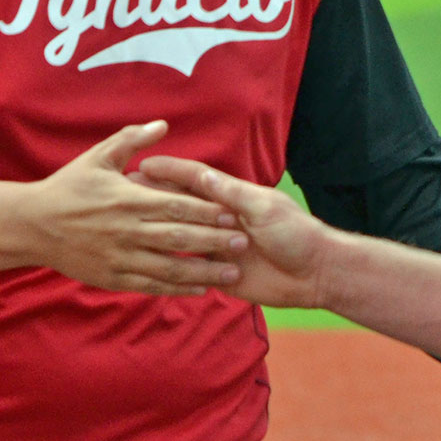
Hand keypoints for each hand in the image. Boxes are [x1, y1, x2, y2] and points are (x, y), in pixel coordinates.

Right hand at [0, 121, 248, 294]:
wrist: (32, 225)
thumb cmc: (67, 187)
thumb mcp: (97, 157)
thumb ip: (131, 140)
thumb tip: (163, 125)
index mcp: (127, 198)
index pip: (175, 205)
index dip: (206, 211)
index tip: (233, 213)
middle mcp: (126, 230)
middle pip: (178, 238)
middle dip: (212, 241)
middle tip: (243, 243)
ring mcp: (119, 257)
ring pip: (169, 267)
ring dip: (202, 271)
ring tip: (232, 273)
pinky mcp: (112, 278)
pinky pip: (150, 285)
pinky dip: (177, 289)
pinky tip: (200, 290)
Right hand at [136, 155, 333, 307]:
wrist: (316, 274)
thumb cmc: (296, 233)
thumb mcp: (264, 208)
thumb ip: (232, 195)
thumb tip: (201, 175)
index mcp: (231, 198)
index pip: (194, 180)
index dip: (169, 173)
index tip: (143, 165)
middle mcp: (219, 221)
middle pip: (180, 207)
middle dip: (154, 200)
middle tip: (124, 195)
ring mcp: (217, 248)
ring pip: (180, 238)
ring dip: (158, 231)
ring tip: (127, 229)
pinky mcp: (219, 274)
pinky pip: (189, 271)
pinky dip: (172, 267)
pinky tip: (148, 263)